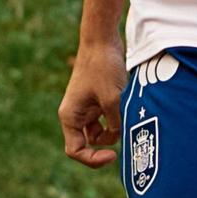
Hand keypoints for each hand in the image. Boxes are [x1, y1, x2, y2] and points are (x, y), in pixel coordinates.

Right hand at [59, 39, 126, 168]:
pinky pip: (106, 119)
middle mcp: (76, 113)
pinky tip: (126, 110)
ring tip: (124, 115)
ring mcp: (86, 107)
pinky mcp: (97, 100)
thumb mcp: (112, 99)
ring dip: (113, 130)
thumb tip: (120, 138)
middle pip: (88, 144)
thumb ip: (115, 124)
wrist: (102, 38)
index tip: (112, 155)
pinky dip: (116, 119)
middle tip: (122, 138)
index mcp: (70, 115)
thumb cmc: (102, 66)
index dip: (93, 159)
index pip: (76, 151)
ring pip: (100, 132)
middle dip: (106, 143)